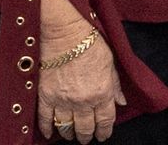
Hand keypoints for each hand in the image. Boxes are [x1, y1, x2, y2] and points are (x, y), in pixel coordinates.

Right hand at [38, 19, 121, 140]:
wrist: (64, 33)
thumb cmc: (88, 42)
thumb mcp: (110, 62)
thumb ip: (115, 84)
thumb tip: (121, 101)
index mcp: (102, 93)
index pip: (105, 120)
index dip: (105, 130)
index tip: (104, 135)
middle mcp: (83, 101)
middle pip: (86, 127)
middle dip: (88, 136)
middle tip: (88, 138)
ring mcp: (63, 100)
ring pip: (67, 126)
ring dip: (70, 134)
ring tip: (72, 136)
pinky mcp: (46, 96)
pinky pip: (46, 118)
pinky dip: (48, 128)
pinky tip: (50, 133)